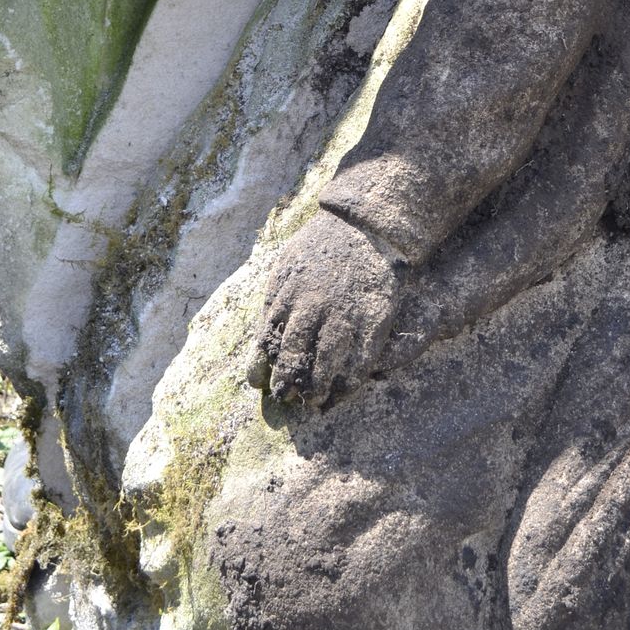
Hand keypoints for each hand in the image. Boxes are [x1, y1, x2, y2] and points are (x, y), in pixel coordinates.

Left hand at [248, 212, 398, 406]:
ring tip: (315, 403)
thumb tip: (265, 329)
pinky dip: (349, 381)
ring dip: (318, 388)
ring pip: (325, 364)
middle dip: (288, 383)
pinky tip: (343, 391)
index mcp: (285, 295)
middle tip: (287, 398)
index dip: (261, 366)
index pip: (266, 341)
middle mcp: (310, 308)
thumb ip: (275, 297)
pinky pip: (359, 360)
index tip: (258, 383)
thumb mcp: (286, 264)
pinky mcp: (371, 320)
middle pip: (293, 356)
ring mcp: (341, 315)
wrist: (365, 226)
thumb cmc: (322, 244)